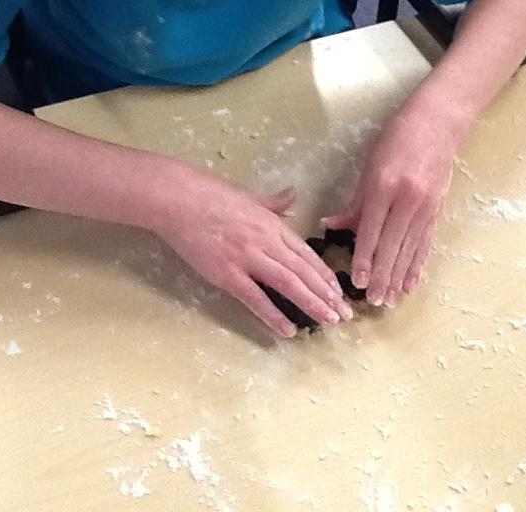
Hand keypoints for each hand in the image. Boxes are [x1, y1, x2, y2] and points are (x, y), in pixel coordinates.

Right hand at [153, 168, 352, 336]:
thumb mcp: (250, 197)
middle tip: (345, 314)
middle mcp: (266, 242)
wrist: (180, 199)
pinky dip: (273, 315)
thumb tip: (292, 195)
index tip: (338, 292)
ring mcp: (247, 258)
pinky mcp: (227, 274)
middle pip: (303, 272)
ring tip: (328, 321)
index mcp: (272, 225)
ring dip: (311, 304)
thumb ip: (274, 202)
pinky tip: (289, 330)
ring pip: (288, 284)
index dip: (324, 275)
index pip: (306, 254)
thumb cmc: (212, 196)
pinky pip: (255, 298)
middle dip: (326, 294)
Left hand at [322, 107, 456, 306]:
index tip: (356, 281)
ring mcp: (425, 206)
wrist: (438, 122)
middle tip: (373, 301)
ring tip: (389, 299)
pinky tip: (410, 283)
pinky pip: (425, 243)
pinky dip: (417, 265)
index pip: (371, 229)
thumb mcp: (370, 165)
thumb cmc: (396, 138)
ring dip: (398, 277)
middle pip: (391, 245)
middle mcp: (406, 199)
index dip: (364, 257)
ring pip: (409, 249)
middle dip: (381, 275)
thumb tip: (333, 225)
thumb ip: (356, 201)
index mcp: (384, 185)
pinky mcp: (438, 210)